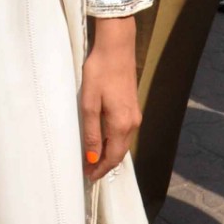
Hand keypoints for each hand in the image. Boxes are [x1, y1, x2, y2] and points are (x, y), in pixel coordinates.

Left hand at [80, 16, 139, 182]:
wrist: (116, 47)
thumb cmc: (99, 72)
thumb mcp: (90, 103)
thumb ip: (92, 132)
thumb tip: (93, 156)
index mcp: (122, 124)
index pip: (112, 156)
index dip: (101, 169)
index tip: (88, 176)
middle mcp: (133, 122)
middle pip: (120, 152)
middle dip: (105, 164)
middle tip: (89, 171)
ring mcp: (135, 113)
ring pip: (122, 142)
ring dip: (109, 152)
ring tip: (93, 158)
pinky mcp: (132, 105)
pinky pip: (124, 131)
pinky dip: (113, 140)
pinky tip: (103, 139)